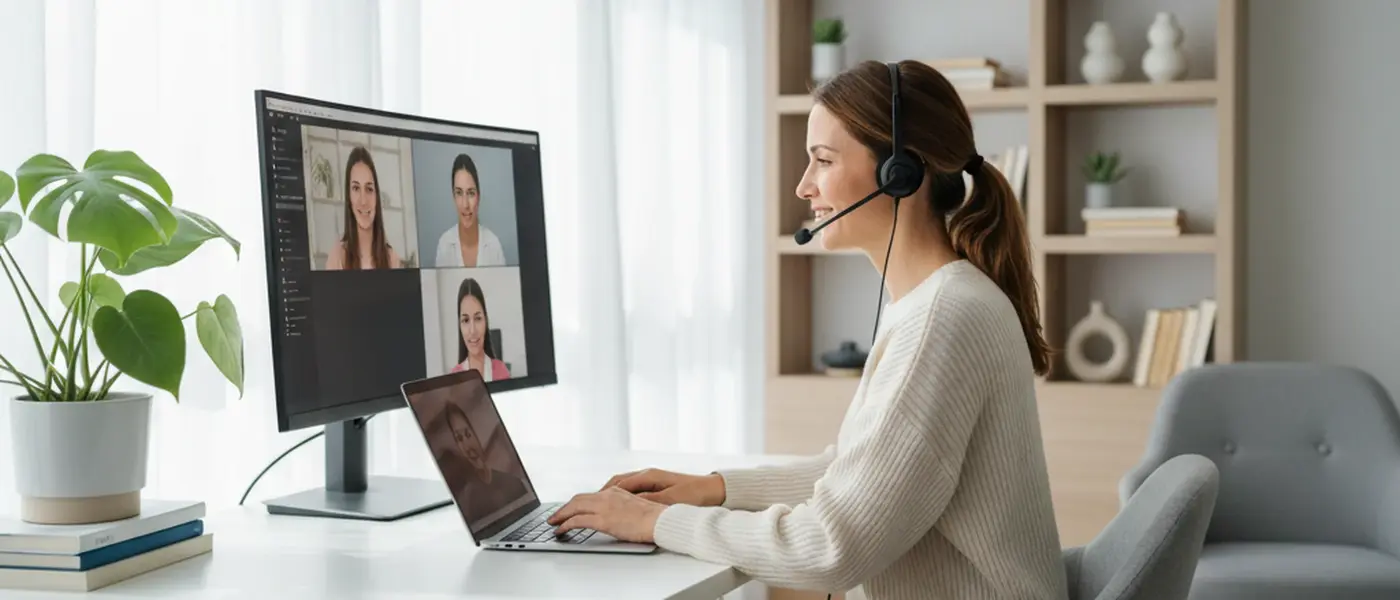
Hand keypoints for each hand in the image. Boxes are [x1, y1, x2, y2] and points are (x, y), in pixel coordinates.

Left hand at [547, 487, 664, 542]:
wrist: (661, 520)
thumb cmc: (654, 518)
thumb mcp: (635, 507)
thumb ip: (621, 509)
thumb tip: (613, 518)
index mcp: (615, 491)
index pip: (590, 495)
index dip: (576, 503)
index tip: (570, 509)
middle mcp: (607, 495)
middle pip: (578, 499)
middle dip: (564, 508)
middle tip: (555, 516)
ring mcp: (604, 507)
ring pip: (574, 507)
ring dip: (560, 515)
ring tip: (553, 523)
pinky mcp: (602, 520)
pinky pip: (577, 521)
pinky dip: (565, 525)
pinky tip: (560, 531)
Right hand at [599, 468, 725, 506]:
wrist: (714, 490)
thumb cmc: (694, 494)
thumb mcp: (669, 500)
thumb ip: (647, 500)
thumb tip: (626, 502)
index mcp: (649, 475)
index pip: (618, 483)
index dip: (602, 492)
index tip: (590, 502)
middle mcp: (648, 474)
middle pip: (617, 482)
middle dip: (602, 492)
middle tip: (588, 503)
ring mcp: (653, 479)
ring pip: (625, 485)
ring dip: (611, 494)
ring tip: (600, 506)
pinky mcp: (658, 485)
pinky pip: (633, 489)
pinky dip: (622, 496)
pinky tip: (620, 506)